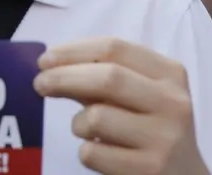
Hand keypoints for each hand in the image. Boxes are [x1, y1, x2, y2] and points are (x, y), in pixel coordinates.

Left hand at [34, 38, 208, 174]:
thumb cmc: (155, 128)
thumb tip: (55, 66)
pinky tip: (100, 152)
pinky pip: (92, 153)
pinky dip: (86, 152)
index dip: (75, 51)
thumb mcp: (145, 95)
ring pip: (96, 117)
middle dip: (64, 77)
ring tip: (86, 130)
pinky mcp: (148, 168)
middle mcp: (171, 101)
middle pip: (108, 78)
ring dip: (77, 123)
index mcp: (171, 73)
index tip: (45, 59)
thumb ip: (108, 79)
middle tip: (40, 84)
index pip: (117, 49)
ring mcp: (162, 137)